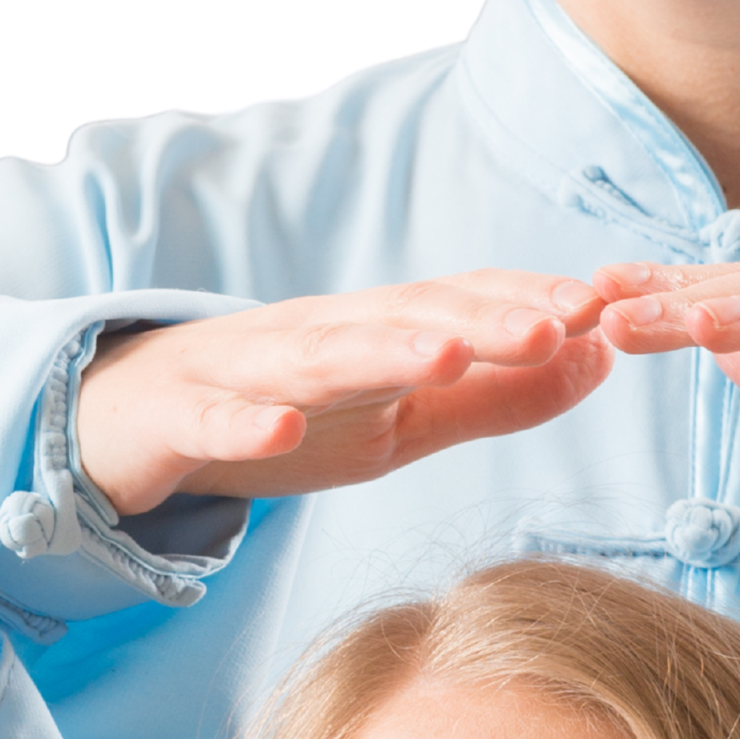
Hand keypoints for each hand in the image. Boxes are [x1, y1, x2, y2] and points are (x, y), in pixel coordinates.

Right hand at [74, 275, 611, 516]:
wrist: (129, 421)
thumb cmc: (283, 413)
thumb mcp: (403, 419)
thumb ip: (496, 397)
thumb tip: (599, 357)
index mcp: (379, 337)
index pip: (463, 308)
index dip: (532, 308)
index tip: (610, 311)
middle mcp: (320, 336)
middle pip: (408, 319)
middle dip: (486, 318)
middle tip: (561, 321)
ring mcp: (247, 372)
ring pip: (319, 355)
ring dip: (384, 350)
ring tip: (448, 353)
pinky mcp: (181, 416)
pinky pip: (215, 421)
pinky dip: (245, 423)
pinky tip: (279, 430)